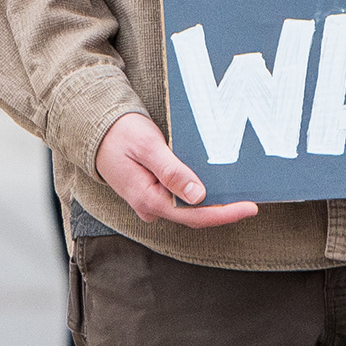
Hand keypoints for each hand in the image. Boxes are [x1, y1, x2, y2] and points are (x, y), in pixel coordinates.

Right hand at [96, 110, 261, 227]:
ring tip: (239, 191)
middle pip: (195, 215)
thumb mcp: (148, 147)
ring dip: (213, 202)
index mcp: (149, 200)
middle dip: (224, 210)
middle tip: (252, 199)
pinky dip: (200, 193)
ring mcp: (151, 202)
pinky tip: (216, 183)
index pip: (194, 216)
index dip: (225, 214)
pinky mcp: (153, 193)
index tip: (250, 207)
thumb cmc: (119, 134)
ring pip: (189, 208)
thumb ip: (172, 172)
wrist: (94, 129)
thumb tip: (198, 194)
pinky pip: (181, 198)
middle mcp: (151, 207)